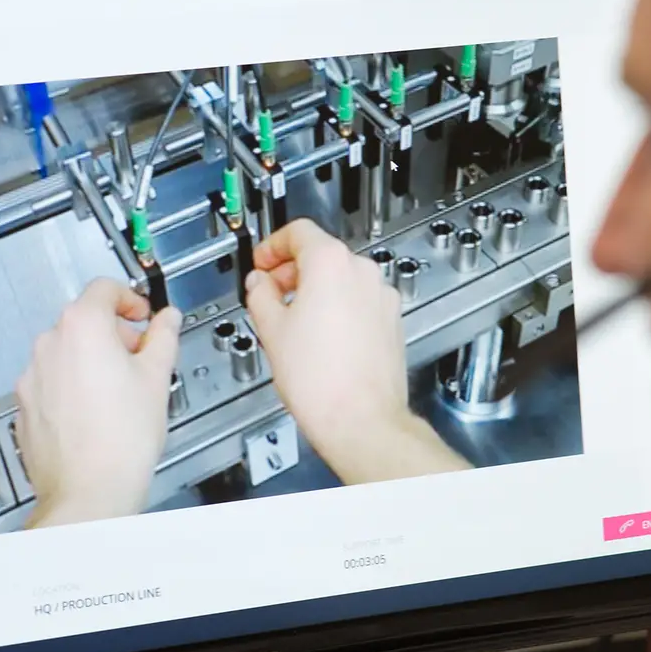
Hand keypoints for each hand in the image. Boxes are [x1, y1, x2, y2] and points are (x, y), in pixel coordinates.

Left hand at [15, 278, 181, 527]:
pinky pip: (52, 381)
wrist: (88, 490)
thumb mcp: (158, 376)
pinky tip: (97, 412)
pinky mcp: (26, 404)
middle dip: (114, 332)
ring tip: (120, 390)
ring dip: (92, 359)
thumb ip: (163, 336)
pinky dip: (73, 386)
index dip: (129, 298)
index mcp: (83, 327)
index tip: (142, 315)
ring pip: (66, 352)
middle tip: (139, 355)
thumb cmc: (121, 439)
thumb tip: (167, 319)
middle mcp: (50, 345)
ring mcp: (32, 376)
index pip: (104, 288)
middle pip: (83, 320)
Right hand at [245, 219, 469, 483]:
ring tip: (292, 322)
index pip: (299, 232)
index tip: (262, 263)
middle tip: (269, 294)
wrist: (361, 419)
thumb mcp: (272, 329)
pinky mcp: (391, 321)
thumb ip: (260, 294)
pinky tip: (320, 338)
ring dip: (315, 291)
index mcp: (332, 263)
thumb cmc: (322, 380)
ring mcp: (382, 297)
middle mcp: (362, 273)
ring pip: (342, 280)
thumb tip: (259, 283)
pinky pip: (359, 302)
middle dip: (292, 271)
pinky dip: (338, 308)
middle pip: (322, 254)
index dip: (272, 246)